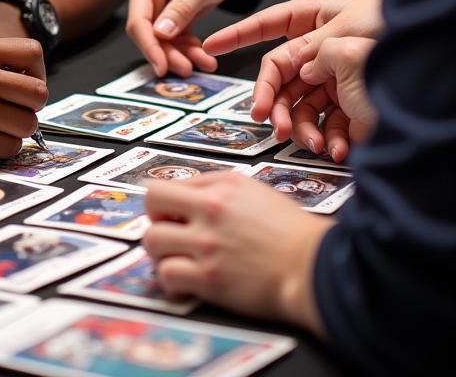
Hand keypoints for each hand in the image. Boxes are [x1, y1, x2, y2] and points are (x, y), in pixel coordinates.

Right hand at [0, 37, 47, 162]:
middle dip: (30, 106)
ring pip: (27, 123)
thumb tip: (30, 77)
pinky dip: (1, 148)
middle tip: (15, 110)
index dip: (36, 71)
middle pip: (38, 93)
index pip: (32, 52)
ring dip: (16, 129)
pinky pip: (9, 147)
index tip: (25, 84)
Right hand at [125, 0, 260, 76]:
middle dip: (166, 54)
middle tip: (187, 70)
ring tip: (205, 64)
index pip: (139, 20)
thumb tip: (161, 33)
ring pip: (162, 42)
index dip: (148, 45)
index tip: (162, 67)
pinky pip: (175, 40)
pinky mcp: (169, 17)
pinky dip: (188, 50)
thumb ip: (183, 7)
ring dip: (180, 55)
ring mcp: (157, 7)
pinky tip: (204, 57)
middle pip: (148, 34)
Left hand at [143, 171, 329, 333]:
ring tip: (178, 259)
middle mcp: (210, 210)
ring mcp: (207, 244)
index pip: (168, 185)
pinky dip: (171, 280)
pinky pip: (167, 274)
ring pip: (153, 241)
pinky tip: (185, 281)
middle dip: (157, 221)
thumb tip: (189, 195)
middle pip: (151, 205)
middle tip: (171, 235)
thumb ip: (220, 189)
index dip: (167, 205)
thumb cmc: (293, 233)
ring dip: (161, 252)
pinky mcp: (210, 278)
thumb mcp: (256, 192)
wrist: (316, 269)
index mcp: (221, 186)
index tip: (174, 218)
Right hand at [203, 0, 381, 153]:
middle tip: (270, 122)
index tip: (210, 45)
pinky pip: (329, 123)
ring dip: (301, 126)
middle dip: (274, 101)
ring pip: (302, 105)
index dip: (237, 35)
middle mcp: (318, 49)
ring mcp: (334, 77)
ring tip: (310, 142)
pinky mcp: (351, 104)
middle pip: (281, 75)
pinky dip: (329, 138)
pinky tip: (336, 148)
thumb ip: (314, 50)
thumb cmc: (393, 26)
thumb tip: (295, 71)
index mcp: (313, 20)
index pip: (266, 26)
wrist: (438, 54)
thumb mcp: (349, 32)